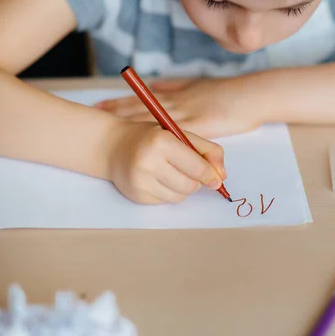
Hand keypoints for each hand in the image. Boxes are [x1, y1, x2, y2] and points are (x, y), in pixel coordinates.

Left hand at [96, 78, 261, 137]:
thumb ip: (177, 86)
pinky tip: (142, 139)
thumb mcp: (198, 85)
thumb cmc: (228, 93)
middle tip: (93, 110)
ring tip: (109, 122)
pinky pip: (173, 133)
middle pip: (142, 107)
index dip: (122, 101)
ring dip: (131, 120)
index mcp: (178, 96)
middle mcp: (178, 104)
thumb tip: (157, 84)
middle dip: (118, 110)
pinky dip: (157, 136)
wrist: (249, 96)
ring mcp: (187, 114)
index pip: (144, 98)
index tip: (101, 102)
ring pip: (153, 118)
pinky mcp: (199, 125)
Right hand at [107, 121, 226, 204]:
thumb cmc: (151, 138)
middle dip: (196, 181)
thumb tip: (222, 176)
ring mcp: (140, 181)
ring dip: (184, 188)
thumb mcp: (179, 134)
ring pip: (180, 196)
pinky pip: (166, 201)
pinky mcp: (137, 196)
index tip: (217, 179)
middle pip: (190, 185)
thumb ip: (206, 150)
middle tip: (189, 171)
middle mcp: (148, 162)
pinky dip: (169, 192)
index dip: (210, 175)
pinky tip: (158, 179)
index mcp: (161, 142)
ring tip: (173, 173)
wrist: (112, 147)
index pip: (196, 167)